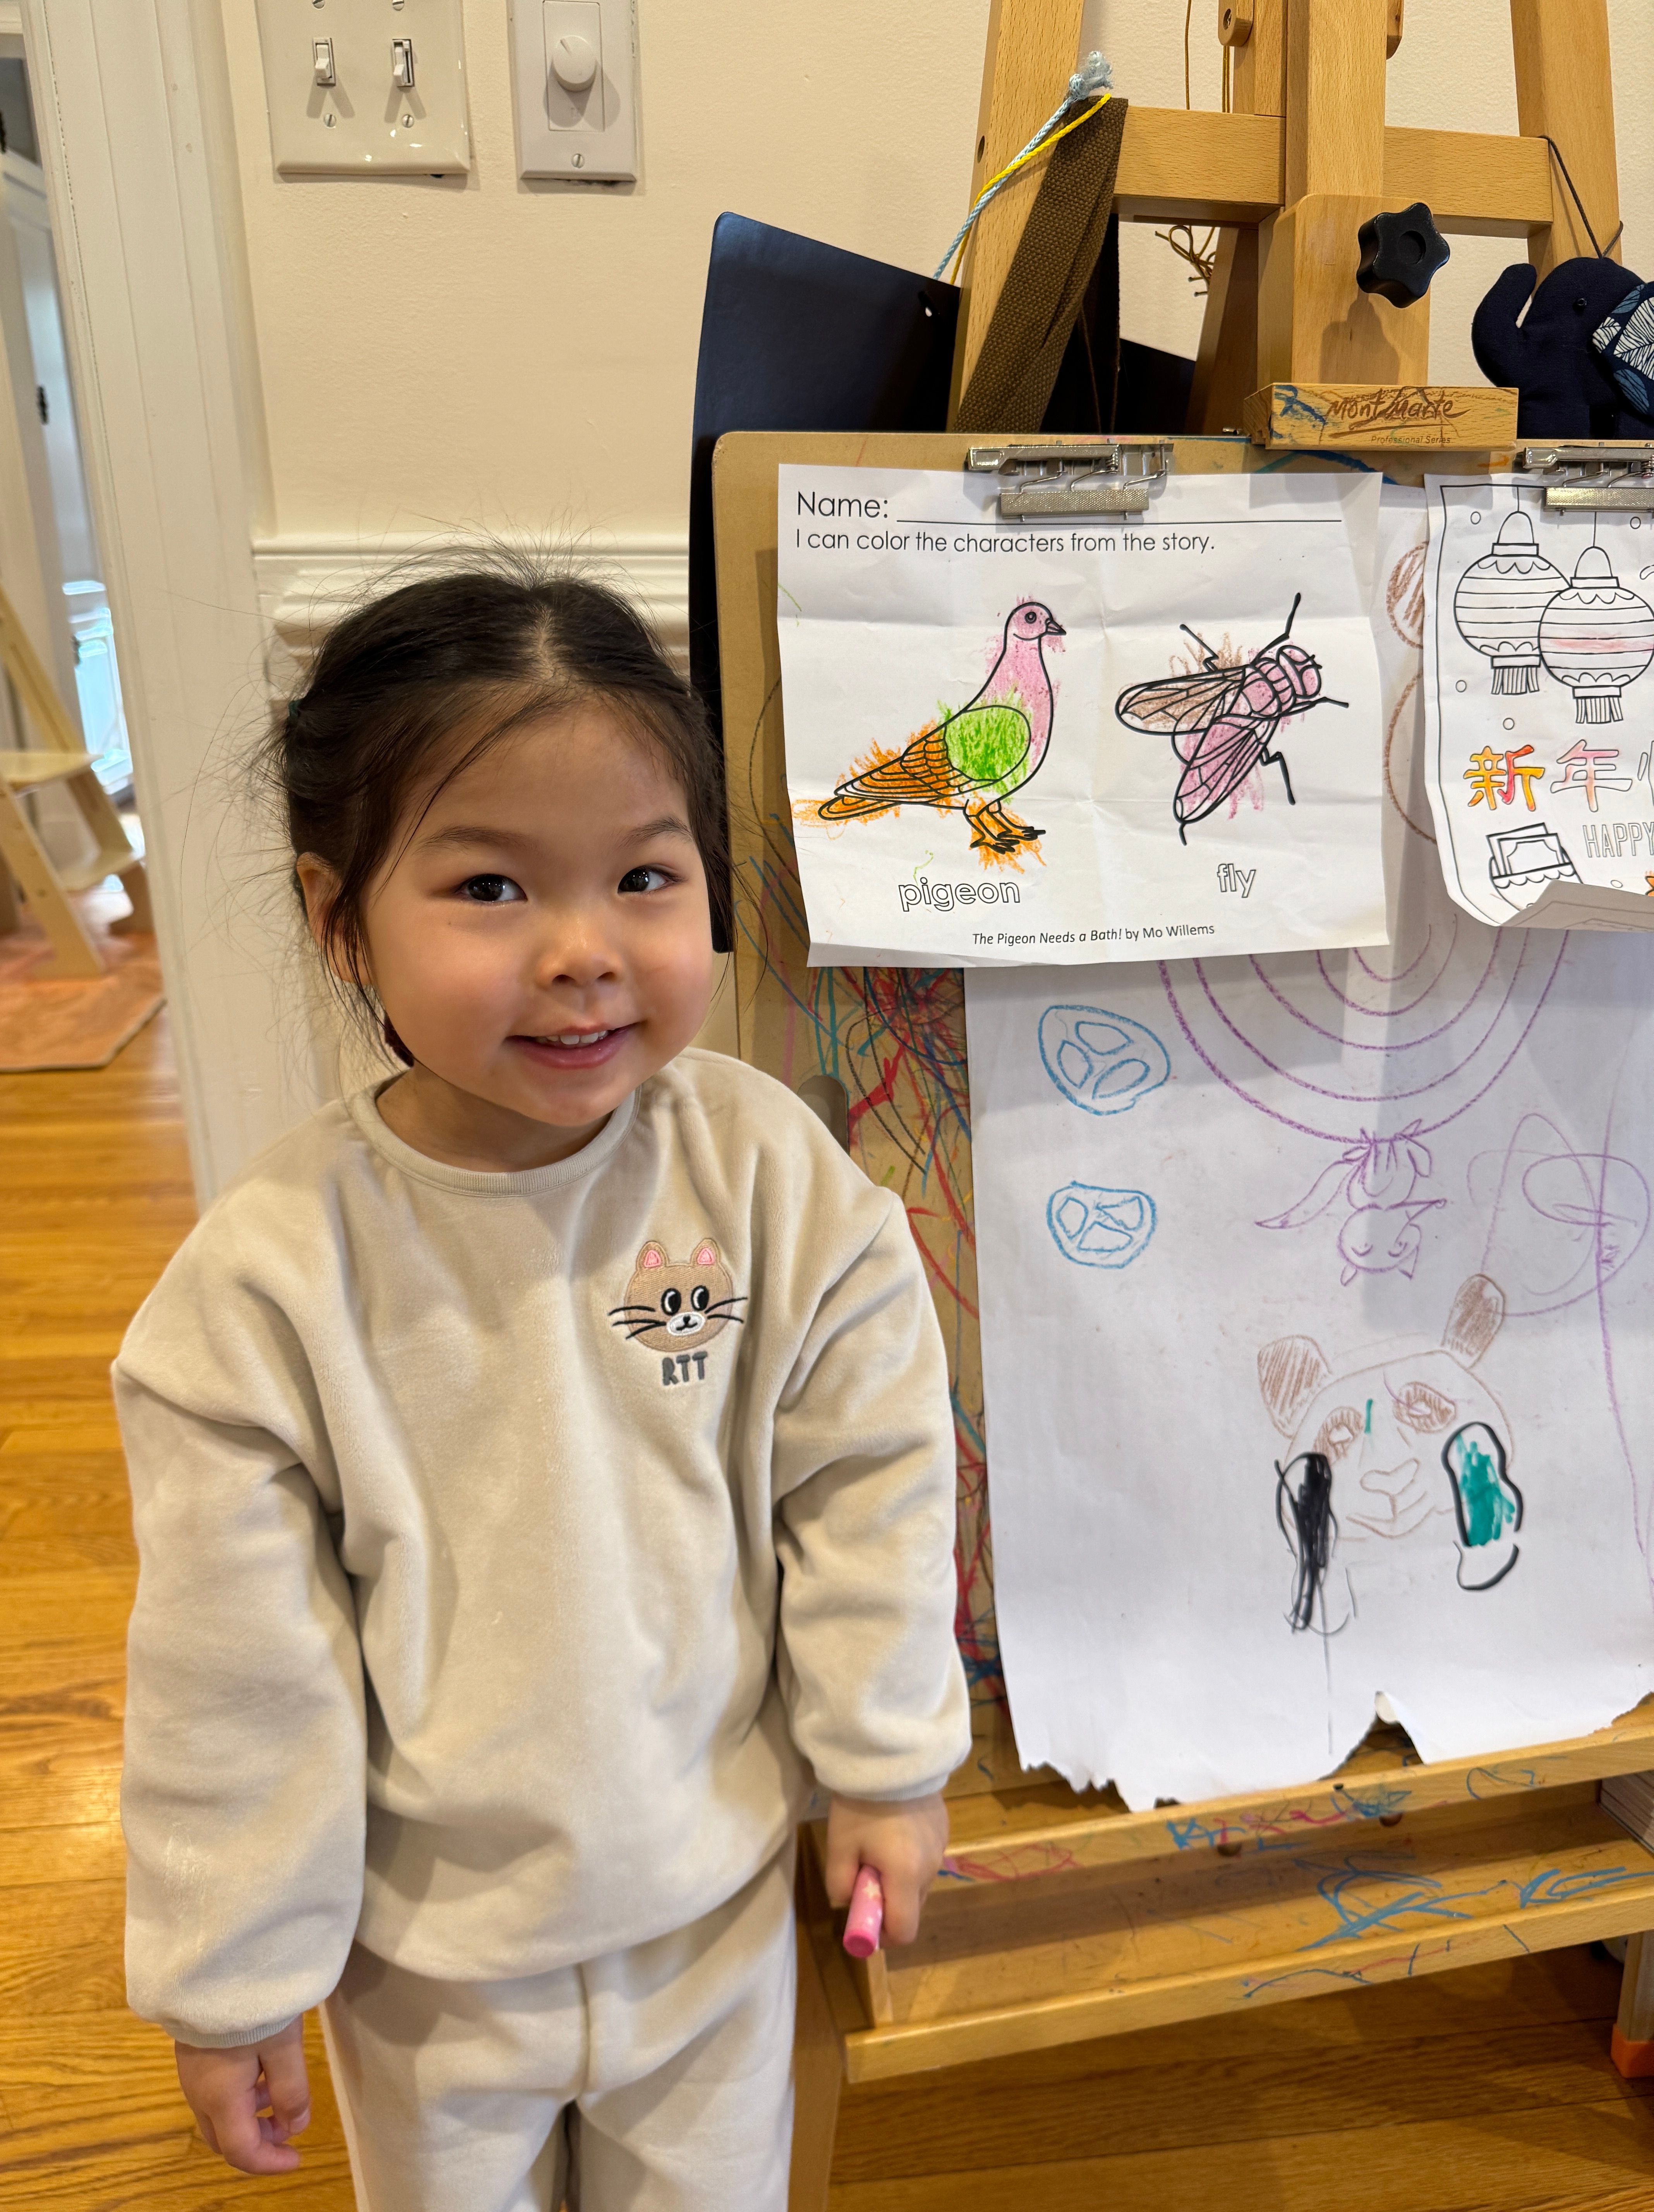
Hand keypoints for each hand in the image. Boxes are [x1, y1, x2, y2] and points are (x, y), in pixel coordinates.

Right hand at [175, 2017, 309, 2174]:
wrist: (215, 1960)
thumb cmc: (252, 2003)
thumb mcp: (284, 2046)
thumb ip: (291, 2090)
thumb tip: (295, 2127)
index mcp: (219, 2099)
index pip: (241, 2151)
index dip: (269, 2162)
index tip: (298, 2158)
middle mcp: (199, 2093)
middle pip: (224, 2139)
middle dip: (258, 2143)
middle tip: (289, 2128)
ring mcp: (192, 2073)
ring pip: (218, 2116)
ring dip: (250, 2118)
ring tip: (280, 2094)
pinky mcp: (194, 2054)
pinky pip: (214, 2092)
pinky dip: (239, 2097)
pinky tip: (261, 2071)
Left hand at [824, 1790, 948, 1945]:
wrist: (890, 1755)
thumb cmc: (861, 1805)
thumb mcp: (840, 1846)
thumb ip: (841, 1885)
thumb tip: (849, 1902)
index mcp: (907, 1876)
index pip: (904, 1930)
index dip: (883, 1935)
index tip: (864, 1919)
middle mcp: (931, 1867)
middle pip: (912, 1907)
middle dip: (888, 1903)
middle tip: (864, 1874)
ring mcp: (941, 1847)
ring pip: (919, 1883)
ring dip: (899, 1880)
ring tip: (877, 1846)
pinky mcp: (943, 1830)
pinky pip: (925, 1859)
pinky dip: (909, 1858)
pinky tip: (893, 1830)